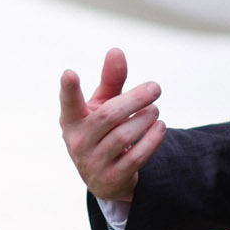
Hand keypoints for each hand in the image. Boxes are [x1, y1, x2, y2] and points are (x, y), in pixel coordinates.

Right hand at [59, 48, 164, 202]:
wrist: (104, 176)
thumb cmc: (102, 130)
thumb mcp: (103, 105)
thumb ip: (110, 80)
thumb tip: (116, 51)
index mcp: (71, 120)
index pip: (69, 103)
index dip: (68, 89)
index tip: (69, 73)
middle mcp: (78, 141)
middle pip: (109, 115)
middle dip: (135, 99)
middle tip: (155, 88)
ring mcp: (93, 162)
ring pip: (124, 135)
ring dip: (146, 119)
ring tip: (154, 110)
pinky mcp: (112, 178)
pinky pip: (136, 156)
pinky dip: (152, 139)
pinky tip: (160, 126)